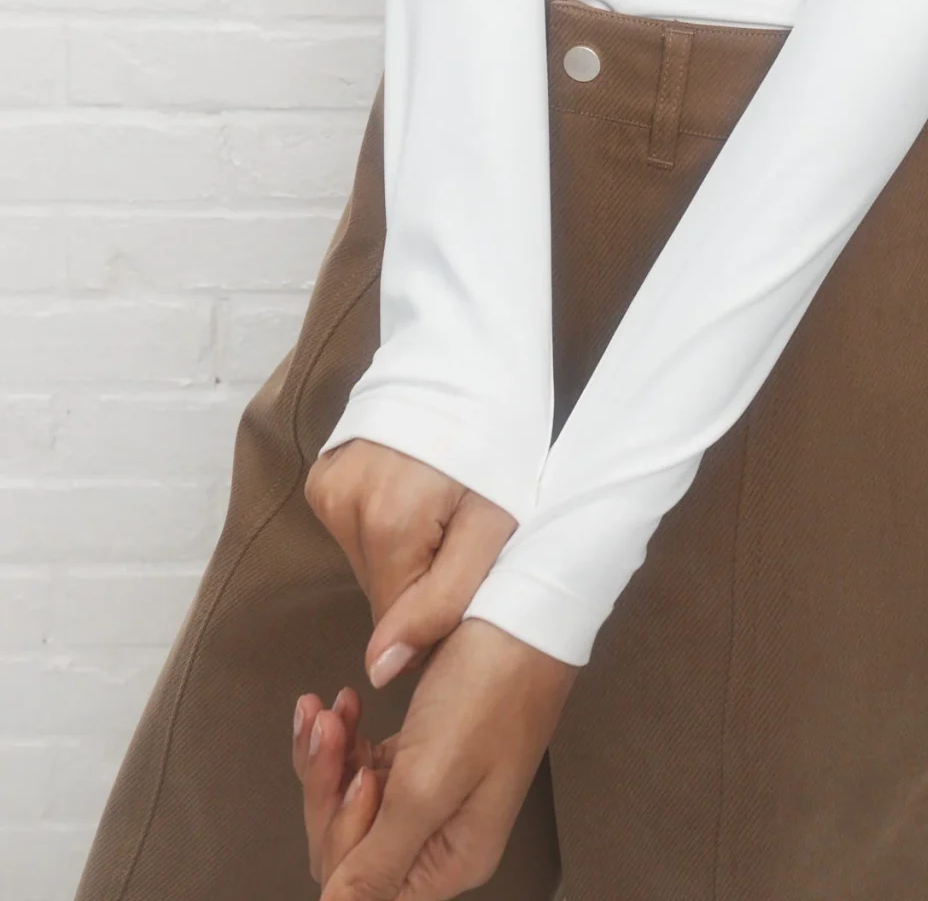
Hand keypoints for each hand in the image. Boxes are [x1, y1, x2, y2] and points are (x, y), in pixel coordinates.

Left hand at [295, 619, 577, 898]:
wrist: (526, 603)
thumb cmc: (492, 687)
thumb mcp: (429, 781)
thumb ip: (378, 860)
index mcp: (451, 857)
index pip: (365, 887)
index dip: (343, 840)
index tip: (355, 778)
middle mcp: (441, 835)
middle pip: (351, 847)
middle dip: (328, 789)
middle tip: (331, 728)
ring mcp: (431, 792)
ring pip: (351, 804)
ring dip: (330, 757)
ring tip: (331, 710)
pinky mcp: (423, 752)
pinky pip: (363, 766)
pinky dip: (345, 738)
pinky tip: (345, 705)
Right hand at [305, 439, 517, 689]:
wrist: (476, 365)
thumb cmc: (500, 446)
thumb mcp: (493, 528)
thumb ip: (441, 603)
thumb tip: (379, 669)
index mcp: (388, 524)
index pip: (399, 619)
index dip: (439, 612)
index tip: (469, 581)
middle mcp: (343, 505)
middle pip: (381, 587)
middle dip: (422, 578)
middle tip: (461, 533)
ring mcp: (326, 487)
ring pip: (366, 562)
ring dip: (403, 552)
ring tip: (441, 505)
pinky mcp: (321, 476)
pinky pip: (352, 530)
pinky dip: (382, 526)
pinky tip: (413, 493)